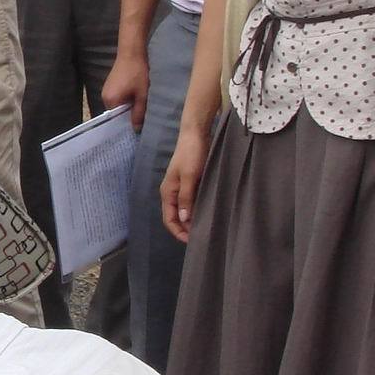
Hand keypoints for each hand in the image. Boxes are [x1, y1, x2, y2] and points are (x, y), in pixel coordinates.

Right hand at [101, 50, 150, 131]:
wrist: (132, 51)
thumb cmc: (138, 73)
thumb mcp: (142, 95)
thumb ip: (139, 113)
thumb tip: (136, 130)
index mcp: (111, 101)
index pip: (117, 121)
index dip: (128, 124)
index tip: (139, 128)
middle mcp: (104, 97)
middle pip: (117, 113)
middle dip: (129, 115)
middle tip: (143, 117)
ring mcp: (106, 90)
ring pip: (119, 105)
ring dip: (129, 106)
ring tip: (141, 105)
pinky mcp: (111, 84)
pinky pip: (118, 98)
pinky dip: (127, 99)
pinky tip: (136, 95)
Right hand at [160, 123, 208, 242]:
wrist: (196, 134)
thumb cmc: (191, 154)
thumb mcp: (190, 177)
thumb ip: (186, 198)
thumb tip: (184, 219)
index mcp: (167, 192)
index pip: (169, 219)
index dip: (178, 232)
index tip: (192, 241)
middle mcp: (172, 192)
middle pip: (176, 217)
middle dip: (186, 228)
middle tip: (202, 236)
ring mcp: (181, 188)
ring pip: (184, 210)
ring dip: (192, 220)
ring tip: (206, 227)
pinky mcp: (190, 182)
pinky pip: (191, 202)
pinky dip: (197, 210)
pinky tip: (207, 212)